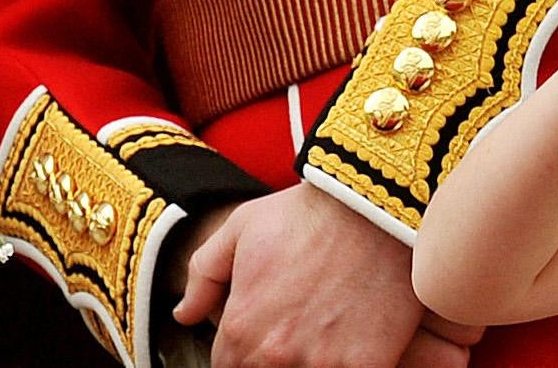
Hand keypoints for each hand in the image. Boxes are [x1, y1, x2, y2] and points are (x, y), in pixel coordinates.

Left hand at [172, 184, 484, 367]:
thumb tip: (184, 314)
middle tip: (292, 329)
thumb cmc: (306, 214)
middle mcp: (276, 353)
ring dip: (307, 362)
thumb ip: (203, 275)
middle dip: (270, 358)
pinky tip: (348, 344)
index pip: (227, 367)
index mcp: (241, 327)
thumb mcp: (240, 227)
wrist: (373, 206)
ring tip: (320, 334)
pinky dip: (344, 364)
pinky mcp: (365, 364)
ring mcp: (322, 363)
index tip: (258, 337)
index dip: (240, 353)